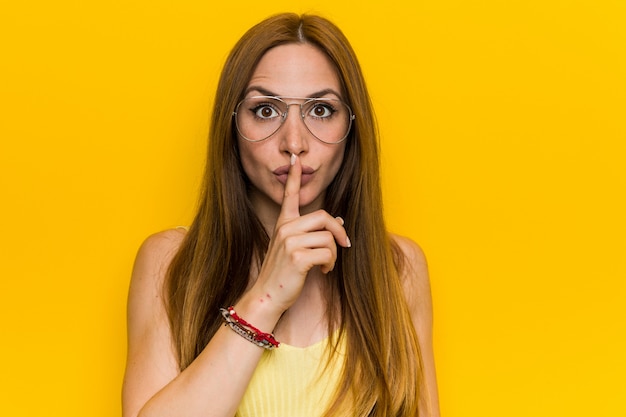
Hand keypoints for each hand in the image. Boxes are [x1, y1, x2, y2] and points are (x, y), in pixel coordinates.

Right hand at [252, 153, 350, 312]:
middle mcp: (285, 228)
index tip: (295, 158)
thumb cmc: (284, 273)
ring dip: (334, 254)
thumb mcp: (296, 249)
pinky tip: (323, 272)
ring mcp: (290, 242)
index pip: (290, 195)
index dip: (294, 177)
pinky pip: (327, 253)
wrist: (268, 295)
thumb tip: (339, 222)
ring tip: (326, 265)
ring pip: (328, 238)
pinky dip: (330, 264)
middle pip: (324, 217)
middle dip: (339, 233)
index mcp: (283, 223)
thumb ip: (313, 234)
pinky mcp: (297, 257)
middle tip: (345, 245)